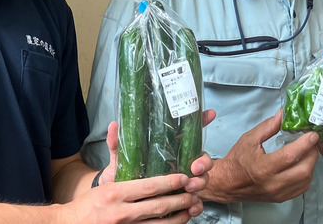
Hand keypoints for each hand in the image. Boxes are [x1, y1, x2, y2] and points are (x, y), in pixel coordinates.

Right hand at [65, 123, 200, 223]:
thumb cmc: (90, 202)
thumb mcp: (104, 178)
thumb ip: (114, 153)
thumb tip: (115, 126)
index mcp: (115, 193)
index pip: (149, 187)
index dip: (170, 183)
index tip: (184, 178)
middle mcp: (121, 212)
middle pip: (158, 206)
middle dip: (180, 200)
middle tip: (193, 194)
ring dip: (179, 217)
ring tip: (191, 208)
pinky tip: (178, 222)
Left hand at [99, 110, 215, 195]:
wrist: (121, 202)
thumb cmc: (125, 176)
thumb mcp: (120, 159)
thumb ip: (118, 144)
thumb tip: (114, 126)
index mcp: (170, 149)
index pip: (189, 132)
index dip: (201, 121)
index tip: (208, 114)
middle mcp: (181, 163)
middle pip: (202, 158)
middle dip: (204, 162)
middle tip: (195, 168)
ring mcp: (184, 181)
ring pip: (203, 178)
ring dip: (201, 182)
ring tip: (190, 187)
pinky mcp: (182, 200)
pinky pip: (196, 202)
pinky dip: (197, 206)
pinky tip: (193, 207)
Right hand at [201, 109, 317, 203]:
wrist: (228, 183)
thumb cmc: (238, 159)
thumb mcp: (249, 139)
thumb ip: (268, 126)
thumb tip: (283, 115)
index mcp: (263, 167)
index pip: (290, 156)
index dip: (304, 144)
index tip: (312, 134)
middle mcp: (273, 183)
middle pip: (303, 170)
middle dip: (312, 154)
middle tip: (313, 143)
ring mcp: (278, 193)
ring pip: (306, 180)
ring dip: (311, 165)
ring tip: (308, 152)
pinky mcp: (281, 198)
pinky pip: (302, 188)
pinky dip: (307, 176)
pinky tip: (302, 165)